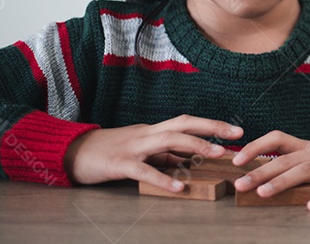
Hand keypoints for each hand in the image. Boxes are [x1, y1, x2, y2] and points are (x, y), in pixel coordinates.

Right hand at [64, 114, 242, 191]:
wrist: (71, 152)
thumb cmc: (108, 152)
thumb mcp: (140, 150)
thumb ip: (162, 154)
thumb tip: (188, 160)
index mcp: (152, 131)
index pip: (186, 122)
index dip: (211, 124)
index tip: (236, 130)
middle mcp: (146, 133)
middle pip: (183, 123)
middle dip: (212, 127)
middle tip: (238, 135)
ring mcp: (133, 146)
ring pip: (168, 140)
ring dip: (194, 146)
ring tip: (216, 153)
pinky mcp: (119, 163)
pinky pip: (143, 171)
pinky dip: (162, 178)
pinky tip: (178, 187)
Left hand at [231, 131, 309, 209]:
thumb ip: (297, 161)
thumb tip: (264, 173)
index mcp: (308, 146)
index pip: (278, 138)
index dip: (256, 146)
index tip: (236, 160)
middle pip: (286, 159)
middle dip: (260, 172)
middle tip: (239, 185)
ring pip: (305, 171)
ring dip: (282, 182)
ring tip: (263, 193)